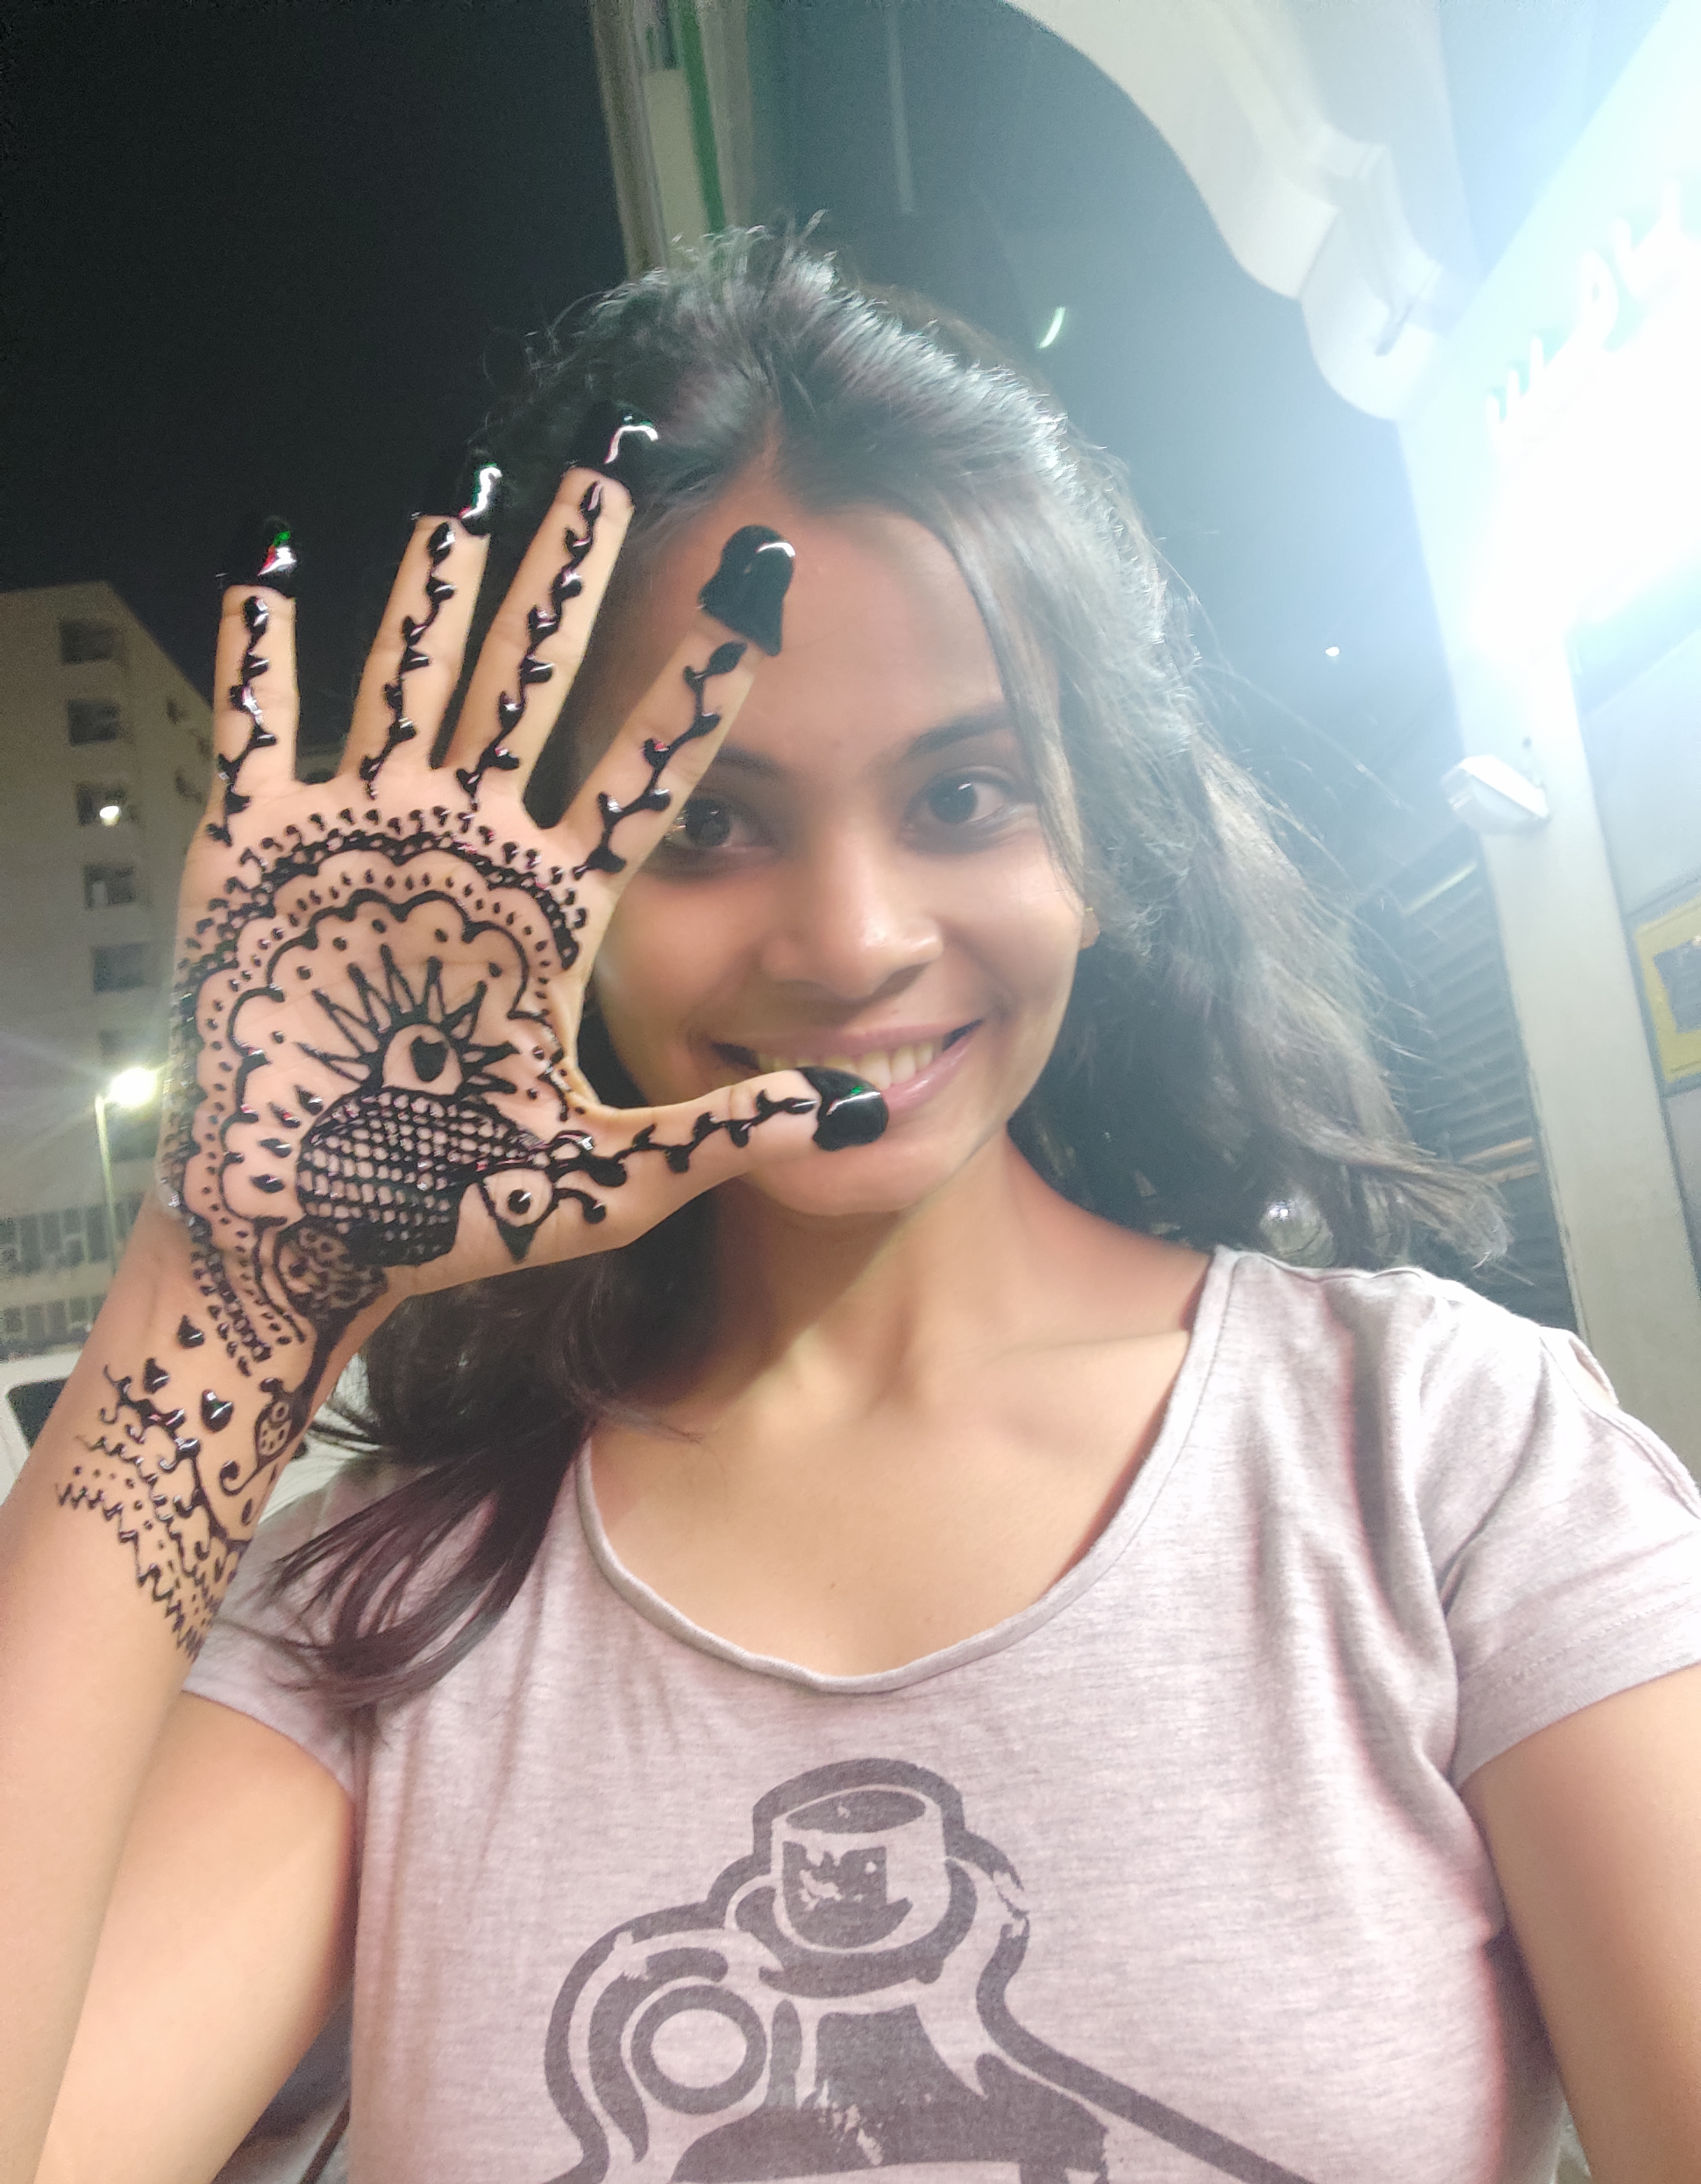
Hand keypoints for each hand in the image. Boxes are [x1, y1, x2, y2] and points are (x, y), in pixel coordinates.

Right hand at [71, 406, 884, 1647]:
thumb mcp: (613, 1173)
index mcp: (556, 906)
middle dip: (574, 576)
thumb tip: (860, 1106)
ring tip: (479, 468)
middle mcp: (472, 850)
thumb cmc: (458, 1216)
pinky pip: (259, 722)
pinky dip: (259, 637)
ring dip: (444, 575)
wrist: (317, 1249)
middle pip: (536, 684)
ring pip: (416, 671)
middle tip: (620, 458)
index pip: (645, 767)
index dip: (703, 677)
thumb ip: (728, 1132)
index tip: (766, 581)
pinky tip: (279, 545)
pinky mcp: (261, 855)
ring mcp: (370, 840)